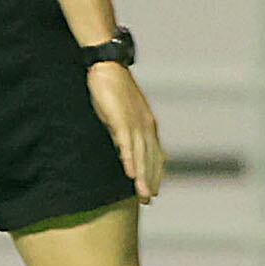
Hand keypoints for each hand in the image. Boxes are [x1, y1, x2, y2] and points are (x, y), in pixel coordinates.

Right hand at [89, 59, 165, 201]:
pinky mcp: (121, 119)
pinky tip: (129, 174)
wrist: (108, 66)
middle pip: (151, 159)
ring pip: (141, 156)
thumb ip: (124, 130)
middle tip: (148, 200)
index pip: (156, 154)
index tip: (153, 190)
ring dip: (142, 177)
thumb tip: (122, 146)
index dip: (155, 173)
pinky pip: (126, 144)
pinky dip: (129, 160)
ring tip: (142, 195)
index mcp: (148, 125)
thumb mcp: (122, 112)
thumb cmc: (112, 87)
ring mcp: (135, 123)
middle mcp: (146, 126)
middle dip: (150, 181)